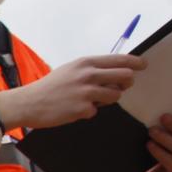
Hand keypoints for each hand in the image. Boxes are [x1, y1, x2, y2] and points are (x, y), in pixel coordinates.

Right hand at [0, 54, 144, 131]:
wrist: (28, 103)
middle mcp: (89, 75)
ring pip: (115, 95)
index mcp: (86, 63)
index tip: (143, 65)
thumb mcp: (70, 70)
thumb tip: (113, 72)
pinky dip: (88, 112)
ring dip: (108, 99)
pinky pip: (97, 110)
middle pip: (125, 76)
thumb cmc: (48, 87)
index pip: (120, 59)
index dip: (136, 62)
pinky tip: (74, 109)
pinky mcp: (83, 109)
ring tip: (91, 100)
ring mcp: (87, 92)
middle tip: (121, 86)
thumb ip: (91, 69)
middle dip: (127, 82)